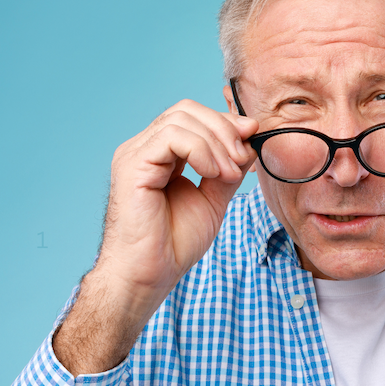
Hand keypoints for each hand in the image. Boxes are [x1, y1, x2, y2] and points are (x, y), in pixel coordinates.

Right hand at [54, 100, 257, 373]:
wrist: (150, 275)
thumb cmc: (174, 243)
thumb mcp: (213, 198)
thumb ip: (228, 169)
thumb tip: (249, 141)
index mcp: (161, 154)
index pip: (194, 117)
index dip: (226, 123)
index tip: (252, 138)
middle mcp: (145, 148)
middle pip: (187, 110)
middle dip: (224, 129)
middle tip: (243, 159)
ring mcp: (135, 154)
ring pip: (181, 119)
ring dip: (217, 143)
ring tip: (230, 173)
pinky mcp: (132, 165)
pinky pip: (171, 137)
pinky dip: (201, 150)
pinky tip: (214, 173)